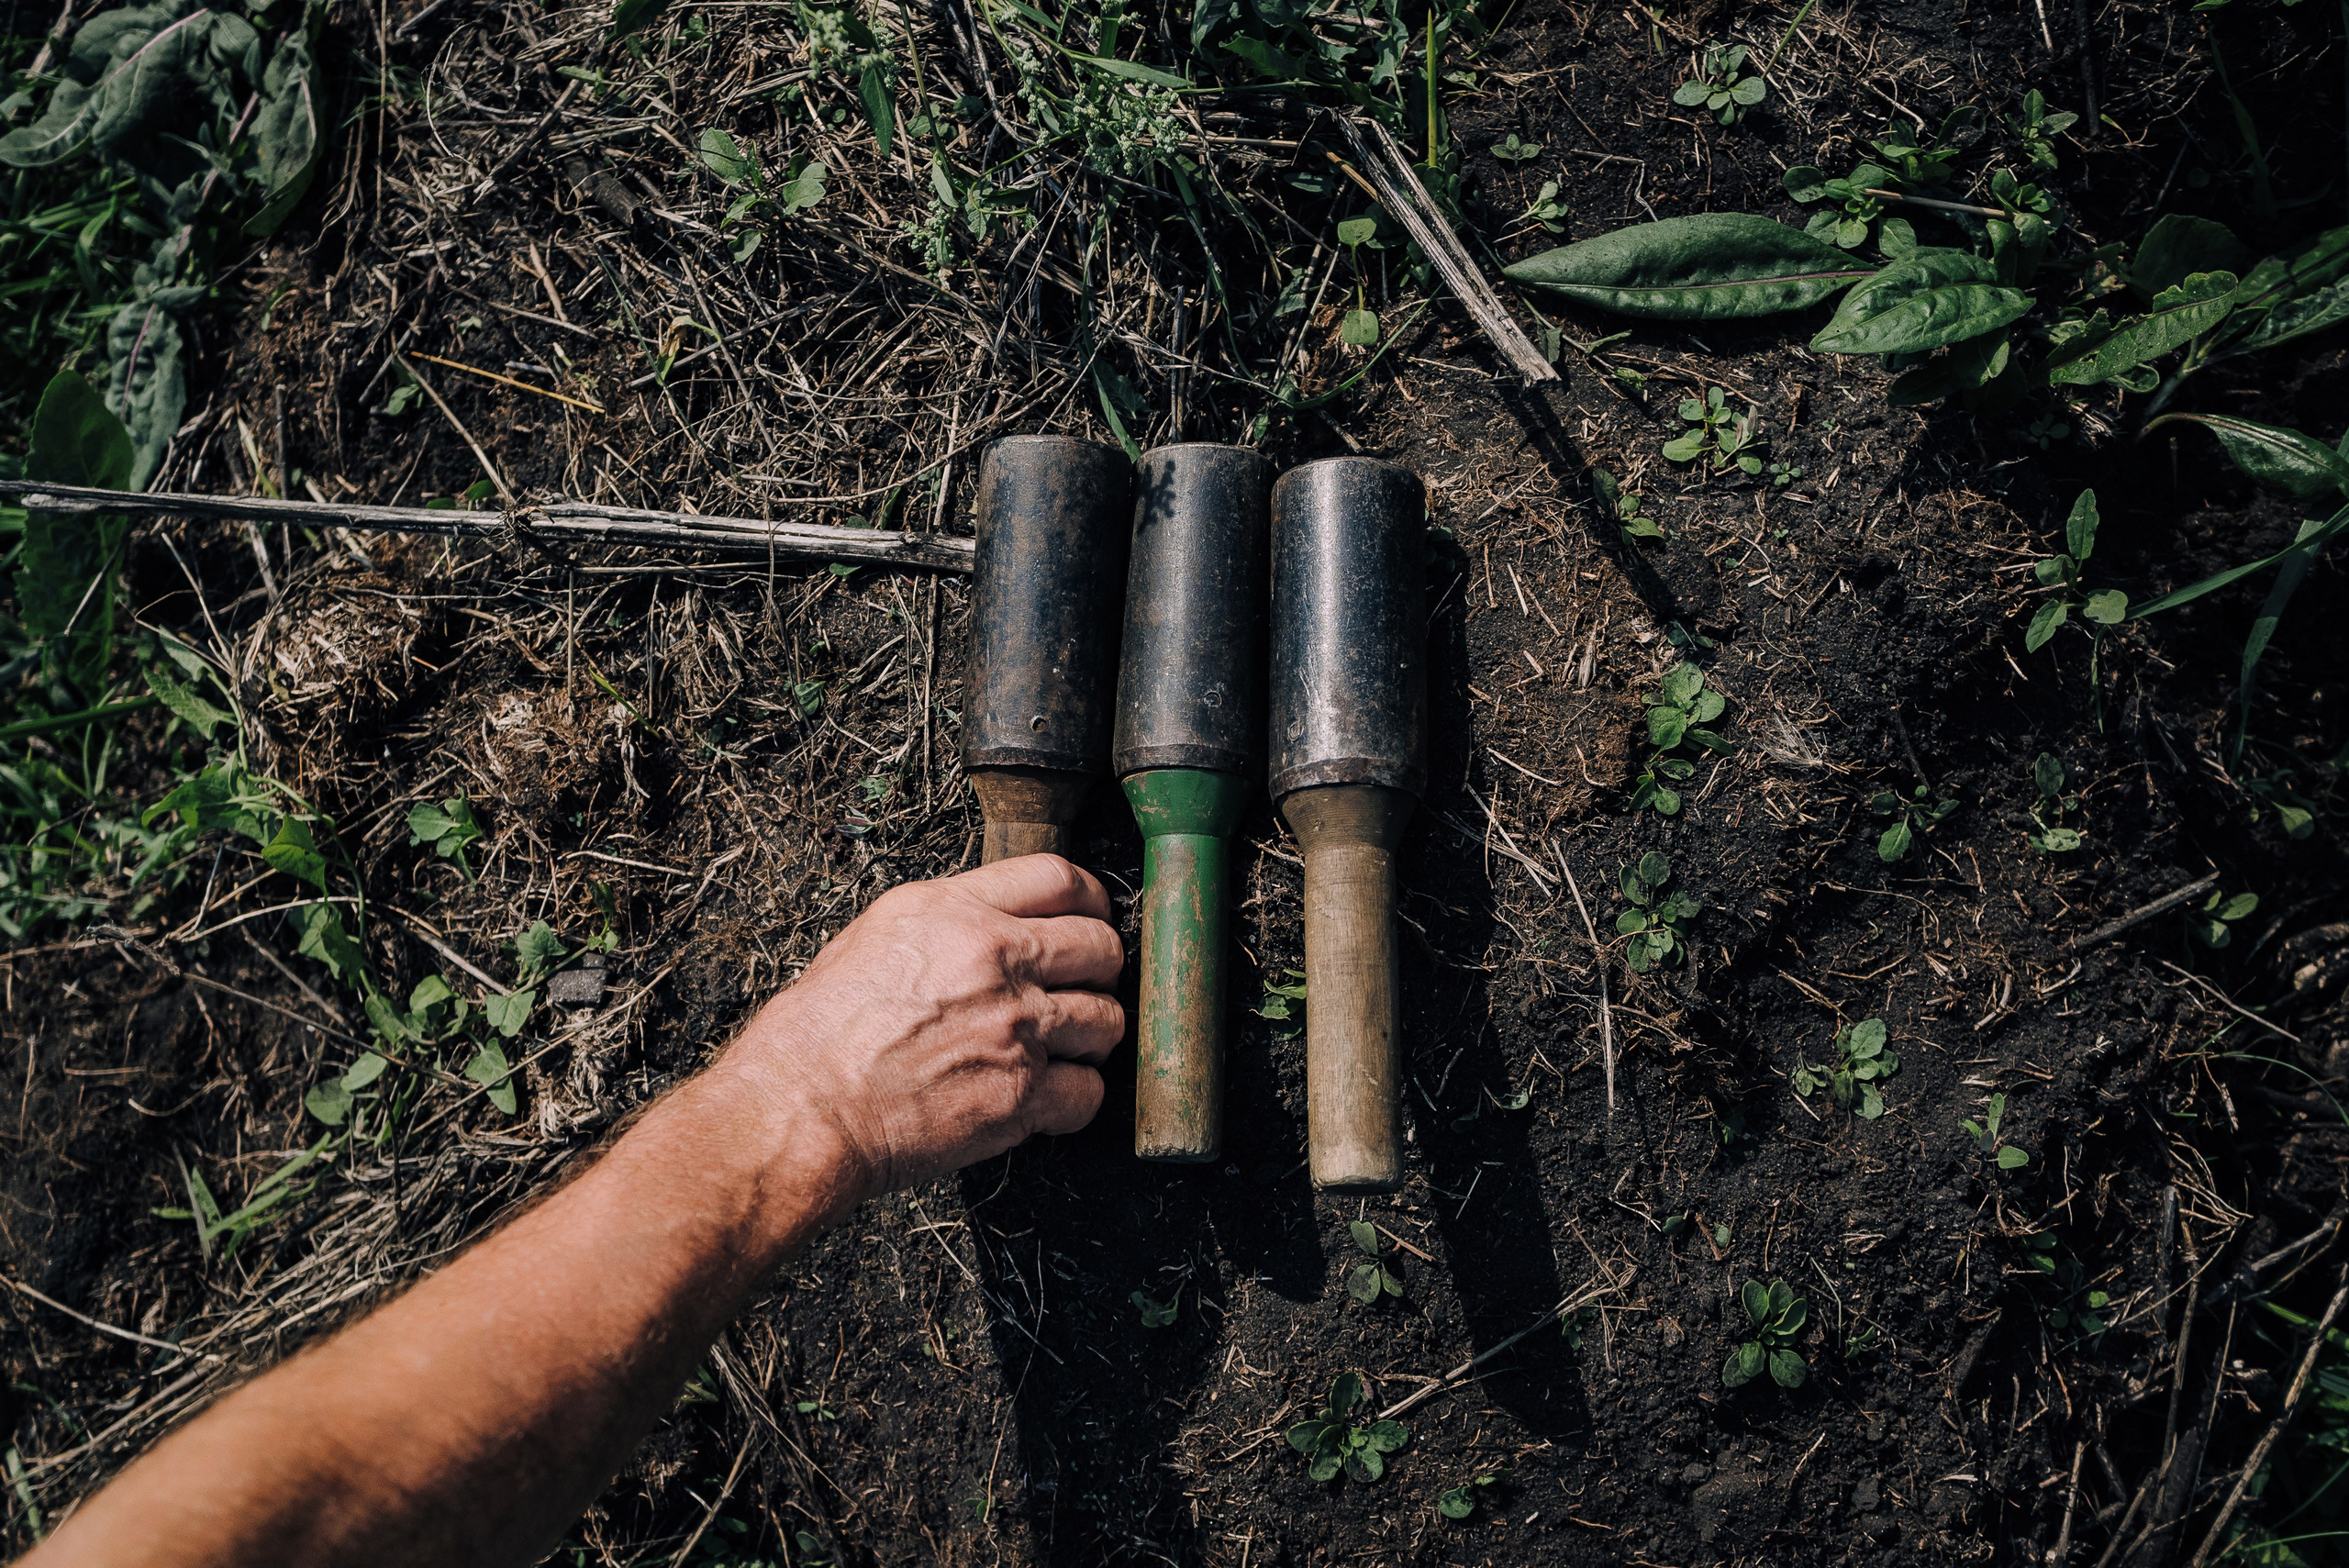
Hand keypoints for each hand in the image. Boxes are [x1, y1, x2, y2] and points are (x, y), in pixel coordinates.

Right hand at [725, 855, 1124, 1212]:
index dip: (1090, 899)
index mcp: (954, 911)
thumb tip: (996, 924)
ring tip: (1065, 1050)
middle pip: (1101, 946)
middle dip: (1100, 970)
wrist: (801, 1109)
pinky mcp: (1022, 1094)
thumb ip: (946, 922)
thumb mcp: (873, 938)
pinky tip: (1049, 1101)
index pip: (1058, 877)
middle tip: (1083, 990)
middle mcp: (994, 959)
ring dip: (1092, 1037)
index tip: (1093, 918)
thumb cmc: (817, 1034)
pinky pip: (1089, 1092)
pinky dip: (1075, 1100)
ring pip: (1106, 1020)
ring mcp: (1014, 1027)